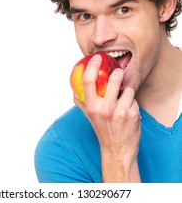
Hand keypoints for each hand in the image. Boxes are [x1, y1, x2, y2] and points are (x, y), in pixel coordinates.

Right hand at [73, 54, 140, 181]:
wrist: (117, 150)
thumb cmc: (102, 130)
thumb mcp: (88, 116)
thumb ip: (81, 101)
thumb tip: (74, 87)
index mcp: (92, 107)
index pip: (89, 81)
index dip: (92, 66)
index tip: (97, 57)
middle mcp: (105, 109)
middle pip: (114, 79)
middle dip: (118, 73)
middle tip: (118, 73)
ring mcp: (121, 112)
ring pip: (128, 89)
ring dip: (126, 92)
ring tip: (123, 100)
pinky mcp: (133, 115)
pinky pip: (134, 99)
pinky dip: (132, 103)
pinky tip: (128, 112)